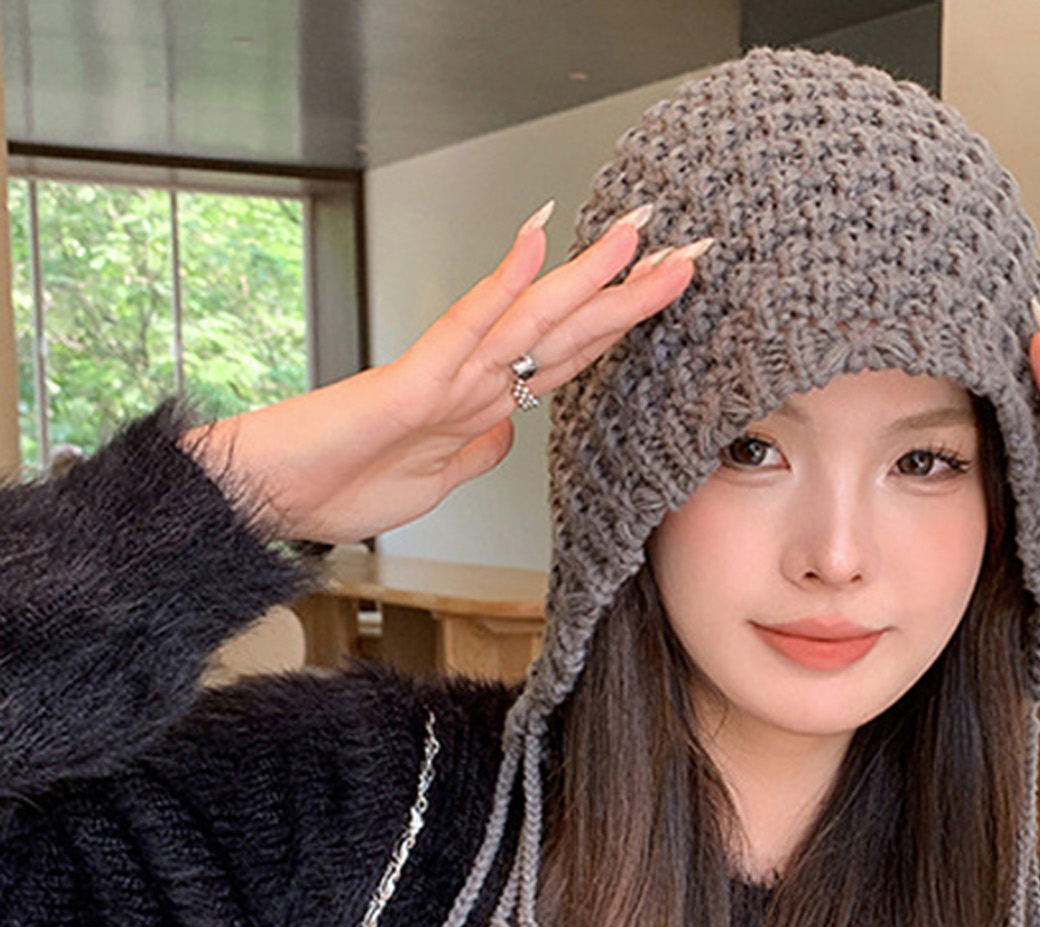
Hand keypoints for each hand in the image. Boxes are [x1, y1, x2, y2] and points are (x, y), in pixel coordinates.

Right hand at [184, 205, 704, 544]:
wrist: (274, 500)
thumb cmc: (339, 485)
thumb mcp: (436, 481)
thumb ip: (476, 452)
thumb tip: (508, 434)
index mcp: (482, 403)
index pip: (569, 355)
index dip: (621, 326)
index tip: (667, 296)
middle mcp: (472, 379)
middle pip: (567, 327)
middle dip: (630, 291)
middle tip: (688, 252)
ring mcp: (445, 375)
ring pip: (531, 318)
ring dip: (587, 277)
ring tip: (637, 237)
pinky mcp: (411, 384)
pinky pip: (466, 328)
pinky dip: (501, 285)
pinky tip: (534, 243)